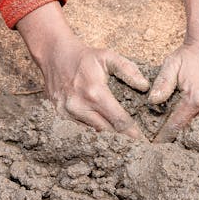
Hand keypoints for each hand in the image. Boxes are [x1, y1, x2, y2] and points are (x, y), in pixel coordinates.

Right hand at [16, 2, 149, 137]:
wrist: (54, 55)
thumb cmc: (85, 57)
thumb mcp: (108, 57)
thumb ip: (128, 70)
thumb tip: (145, 86)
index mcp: (94, 93)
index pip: (118, 120)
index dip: (131, 132)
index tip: (142, 140)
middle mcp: (79, 106)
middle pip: (106, 131)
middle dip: (121, 138)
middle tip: (135, 144)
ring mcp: (66, 112)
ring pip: (92, 132)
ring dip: (107, 137)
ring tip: (121, 141)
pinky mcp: (59, 115)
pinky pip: (79, 129)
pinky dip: (92, 131)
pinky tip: (102, 133)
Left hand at [148, 37, 198, 142]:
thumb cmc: (189, 54)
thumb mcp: (171, 66)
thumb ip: (162, 85)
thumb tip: (152, 102)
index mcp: (197, 98)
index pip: (178, 125)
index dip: (167, 134)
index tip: (159, 143)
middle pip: (195, 122)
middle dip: (186, 118)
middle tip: (181, 108)